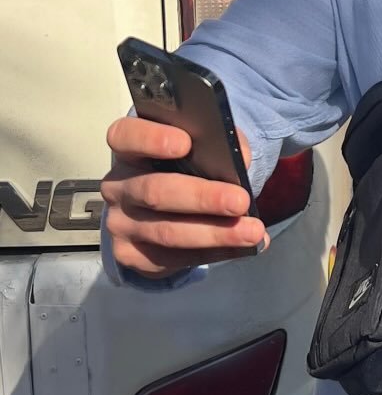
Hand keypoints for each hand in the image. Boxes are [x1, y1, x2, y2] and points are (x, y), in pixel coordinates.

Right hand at [101, 117, 267, 277]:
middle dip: (202, 197)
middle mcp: (117, 185)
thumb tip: (241, 160)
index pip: (126, 136)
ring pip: (167, 232)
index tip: (185, 144)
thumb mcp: (201, 147)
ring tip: (252, 231)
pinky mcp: (130, 255)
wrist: (171, 204)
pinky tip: (242, 246)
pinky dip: (214, 252)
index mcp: (130, 148)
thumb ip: (219, 144)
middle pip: (155, 190)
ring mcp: (120, 223)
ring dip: (215, 233)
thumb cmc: (189, 165)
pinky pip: (175, 258)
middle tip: (240, 201)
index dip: (151, 139)